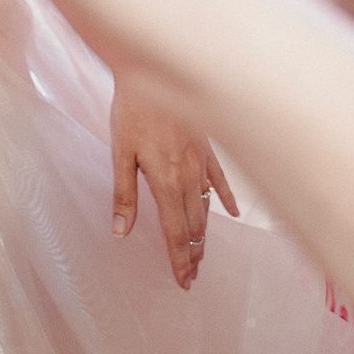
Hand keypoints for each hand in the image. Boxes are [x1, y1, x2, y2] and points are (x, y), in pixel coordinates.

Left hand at [110, 83, 237, 288]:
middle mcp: (188, 176)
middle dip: (192, 254)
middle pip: (194, 226)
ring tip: (202, 255)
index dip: (178, 260)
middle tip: (192, 277)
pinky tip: (233, 213)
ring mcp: (201, 162)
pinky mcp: (207, 147)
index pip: (174, 233)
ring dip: (204, 234)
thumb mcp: (120, 153)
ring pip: (207, 208)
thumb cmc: (131, 110)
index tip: (183, 281)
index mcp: (166, 182)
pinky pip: (220, 180)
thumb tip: (121, 232)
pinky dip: (225, 198)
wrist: (153, 71)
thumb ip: (124, 195)